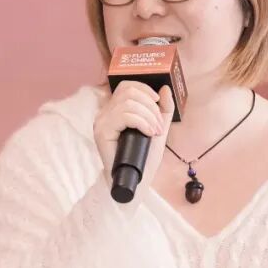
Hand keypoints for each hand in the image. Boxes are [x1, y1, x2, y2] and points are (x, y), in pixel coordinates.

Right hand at [93, 81, 174, 196]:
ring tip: (155, 131)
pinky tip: (148, 133)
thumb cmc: (144, 158)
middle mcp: (105, 113)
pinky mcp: (102, 132)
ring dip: (149, 116)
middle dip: (150, 106)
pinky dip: (142, 122)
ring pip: (128, 103)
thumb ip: (164, 109)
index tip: (158, 103)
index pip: (127, 86)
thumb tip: (165, 88)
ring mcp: (101, 122)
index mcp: (116, 110)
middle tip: (158, 126)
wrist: (135, 182)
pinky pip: (124, 116)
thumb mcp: (158, 128)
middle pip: (129, 92)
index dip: (145, 89)